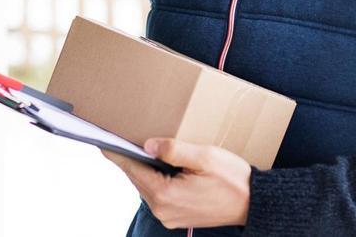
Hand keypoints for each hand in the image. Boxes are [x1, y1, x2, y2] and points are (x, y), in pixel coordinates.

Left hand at [102, 138, 251, 229]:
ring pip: (146, 186)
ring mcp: (168, 216)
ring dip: (143, 169)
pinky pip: (156, 194)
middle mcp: (162, 209)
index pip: (132, 169)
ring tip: (140, 148)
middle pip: (137, 178)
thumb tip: (148, 145)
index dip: (116, 153)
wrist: (253, 203)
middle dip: (130, 158)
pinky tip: (158, 165)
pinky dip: (154, 179)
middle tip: (120, 138)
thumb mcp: (204, 157)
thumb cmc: (233, 179)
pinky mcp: (174, 216)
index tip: (102, 141)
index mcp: (166, 194)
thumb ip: (173, 149)